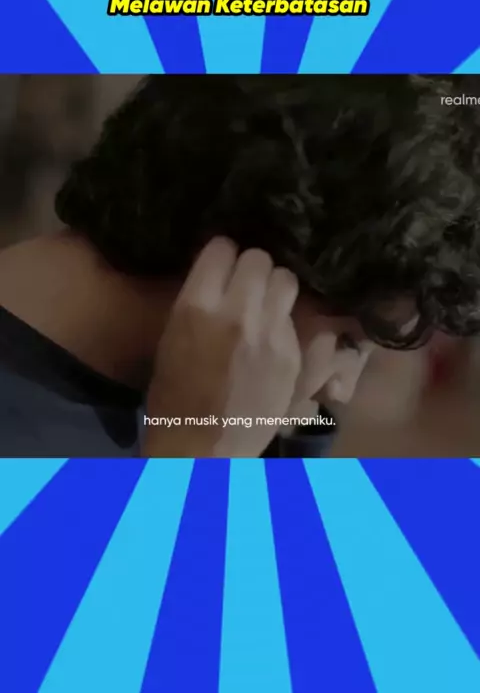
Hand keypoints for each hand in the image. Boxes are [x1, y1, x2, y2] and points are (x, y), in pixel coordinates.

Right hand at [144, 237, 300, 456]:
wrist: (203, 452)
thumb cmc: (173, 398)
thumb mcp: (171, 339)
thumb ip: (198, 301)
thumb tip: (219, 275)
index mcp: (197, 306)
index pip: (222, 248)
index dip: (222, 254)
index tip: (221, 263)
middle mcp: (238, 313)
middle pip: (260, 259)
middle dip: (251, 267)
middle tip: (244, 284)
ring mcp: (271, 335)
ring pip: (285, 281)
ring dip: (273, 287)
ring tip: (264, 303)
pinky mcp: (293, 357)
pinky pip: (294, 319)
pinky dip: (282, 322)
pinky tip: (271, 339)